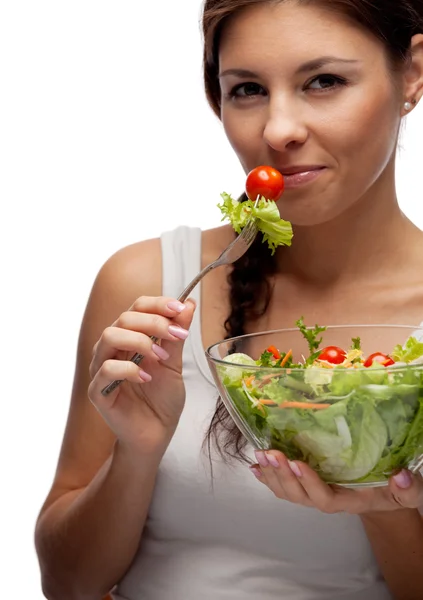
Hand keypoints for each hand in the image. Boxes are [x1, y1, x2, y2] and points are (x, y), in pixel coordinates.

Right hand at [88, 296, 195, 451]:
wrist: (157, 433)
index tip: (180, 308)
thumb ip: (177, 334)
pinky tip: (146, 378)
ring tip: (162, 358)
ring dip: (140, 342)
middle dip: (155, 322)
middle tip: (177, 336)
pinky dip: (129, 369)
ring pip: (109, 336)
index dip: (158, 304)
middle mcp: (111, 349)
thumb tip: (188, 304)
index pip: (136, 307)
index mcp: (128, 337)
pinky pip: (106, 370)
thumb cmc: (162, 398)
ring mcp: (101, 369)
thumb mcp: (175, 363)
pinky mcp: (98, 392)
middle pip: (124, 318)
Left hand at [250, 450, 422, 513]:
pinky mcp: (306, 486)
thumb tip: (402, 475)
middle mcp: (326, 499)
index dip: (310, 483)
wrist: (379, 497)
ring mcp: (314, 493)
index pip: (325, 498)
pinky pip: (283, 487)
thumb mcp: (406, 492)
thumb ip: (407, 488)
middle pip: (299, 496)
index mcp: (348, 501)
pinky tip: (256, 467)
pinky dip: (267, 478)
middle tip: (271, 454)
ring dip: (271, 475)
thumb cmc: (391, 491)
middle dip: (283, 476)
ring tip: (260, 456)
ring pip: (288, 492)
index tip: (298, 463)